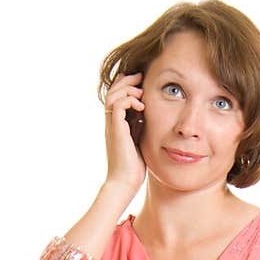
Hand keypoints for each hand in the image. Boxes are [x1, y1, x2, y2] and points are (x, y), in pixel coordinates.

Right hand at [103, 70, 146, 194]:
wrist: (125, 183)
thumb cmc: (134, 168)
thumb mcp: (139, 142)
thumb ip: (140, 128)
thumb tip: (148, 117)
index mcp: (116, 125)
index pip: (116, 97)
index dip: (126, 86)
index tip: (140, 82)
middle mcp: (111, 123)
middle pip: (112, 91)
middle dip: (126, 81)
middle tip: (140, 76)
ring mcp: (112, 126)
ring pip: (113, 95)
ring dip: (128, 89)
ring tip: (141, 91)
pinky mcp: (116, 130)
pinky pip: (118, 105)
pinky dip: (129, 101)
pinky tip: (141, 107)